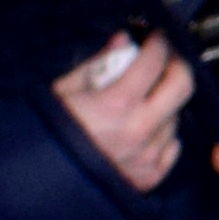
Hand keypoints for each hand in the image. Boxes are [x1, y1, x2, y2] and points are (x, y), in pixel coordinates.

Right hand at [59, 36, 195, 192]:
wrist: (36, 181)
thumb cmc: (44, 135)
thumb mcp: (64, 90)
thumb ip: (99, 63)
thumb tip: (123, 41)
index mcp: (116, 105)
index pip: (153, 62)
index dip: (157, 43)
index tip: (155, 38)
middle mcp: (138, 131)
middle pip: (182, 86)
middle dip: (176, 66)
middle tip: (165, 60)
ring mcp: (146, 156)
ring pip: (175, 117)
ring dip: (165, 103)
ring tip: (144, 99)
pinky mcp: (148, 178)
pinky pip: (170, 147)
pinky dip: (163, 134)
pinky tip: (146, 128)